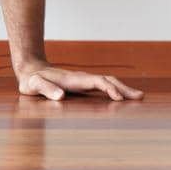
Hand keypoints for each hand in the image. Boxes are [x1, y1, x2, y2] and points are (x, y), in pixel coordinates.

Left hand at [16, 62, 143, 100]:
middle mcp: (81, 79)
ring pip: (107, 82)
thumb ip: (45, 89)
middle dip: (123, 88)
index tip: (119, 99)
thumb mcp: (34, 84)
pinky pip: (102, 87)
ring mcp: (83, 82)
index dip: (108, 89)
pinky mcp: (82, 86)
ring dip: (122, 89)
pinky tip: (121, 99)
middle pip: (107, 80)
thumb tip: (61, 96)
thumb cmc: (32, 80)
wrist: (30, 70)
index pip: (96, 81)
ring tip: (138, 97)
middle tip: (140, 97)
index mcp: (74, 79)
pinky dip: (114, 91)